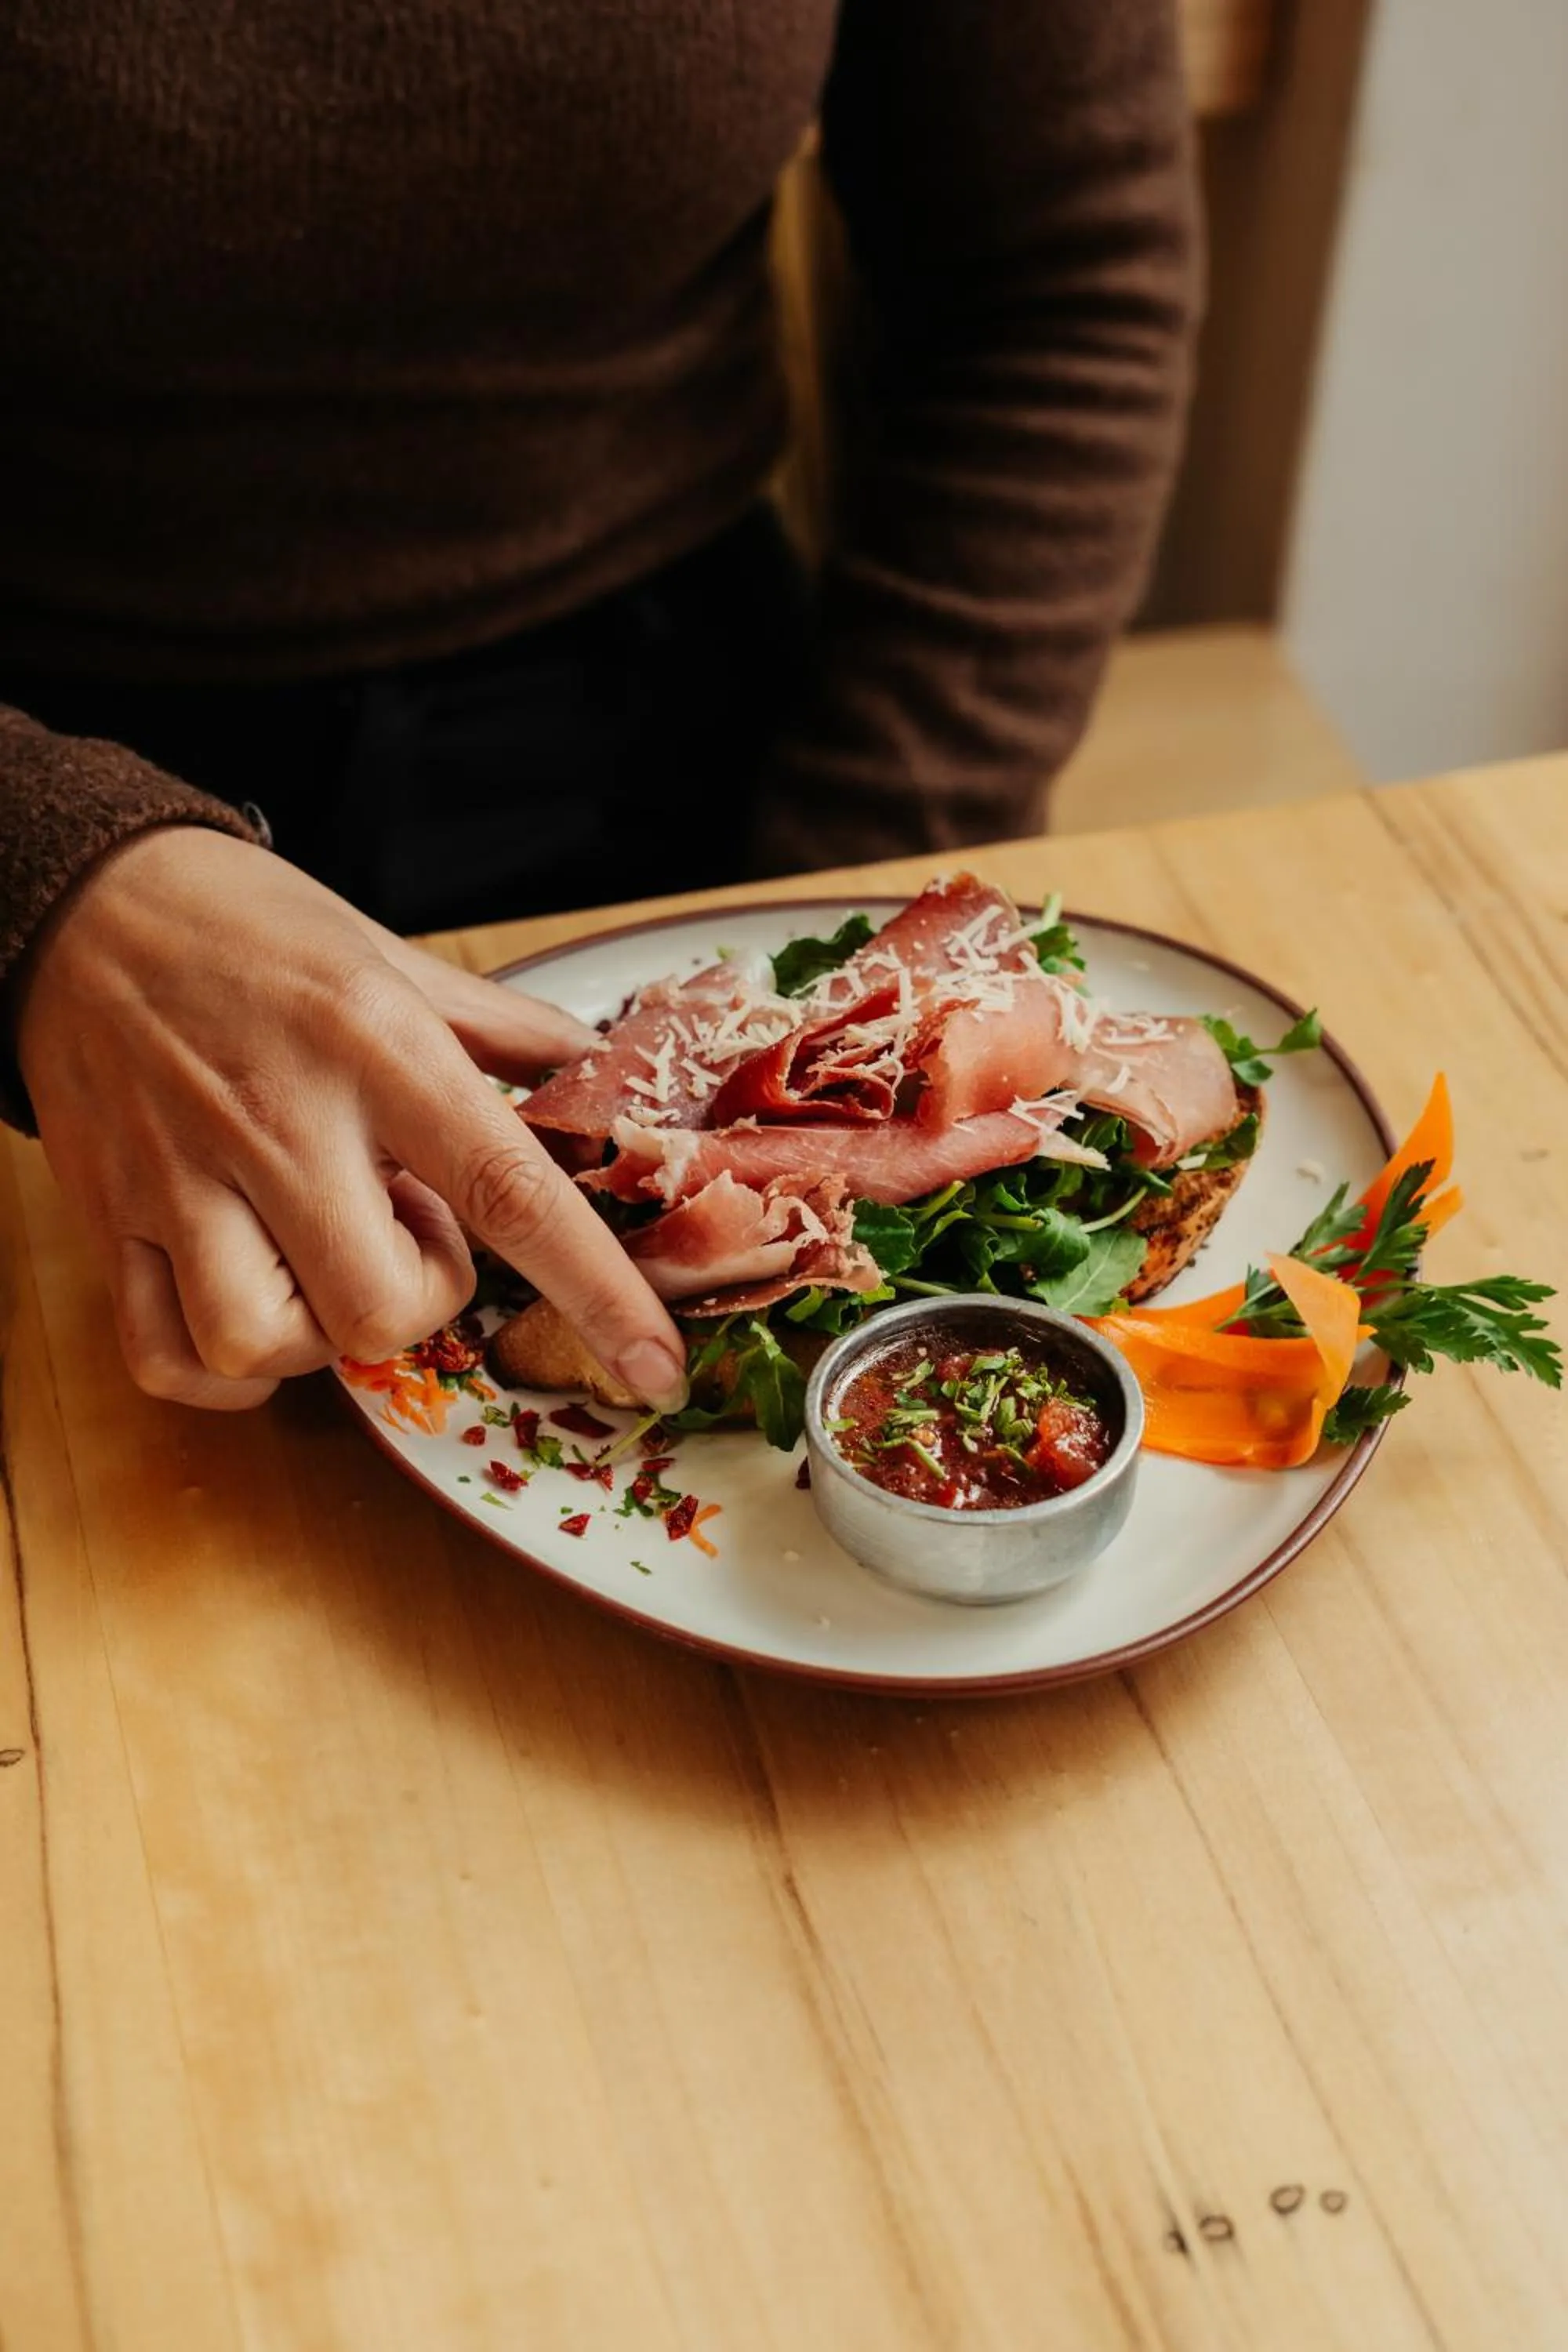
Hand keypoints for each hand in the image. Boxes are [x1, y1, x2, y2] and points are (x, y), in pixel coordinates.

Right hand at [15, 827, 689, 1412]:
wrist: (85, 897)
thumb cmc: (256, 930)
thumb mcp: (400, 958)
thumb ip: (510, 1037)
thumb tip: (608, 1098)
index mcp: (375, 1047)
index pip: (511, 1191)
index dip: (598, 1292)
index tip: (658, 1367)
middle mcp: (278, 1118)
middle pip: (379, 1305)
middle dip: (420, 1298)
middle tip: (400, 1226)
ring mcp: (179, 1174)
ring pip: (263, 1344)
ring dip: (316, 1334)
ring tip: (315, 1257)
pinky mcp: (107, 1213)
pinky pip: (165, 1356)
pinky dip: (220, 1370)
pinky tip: (256, 1308)